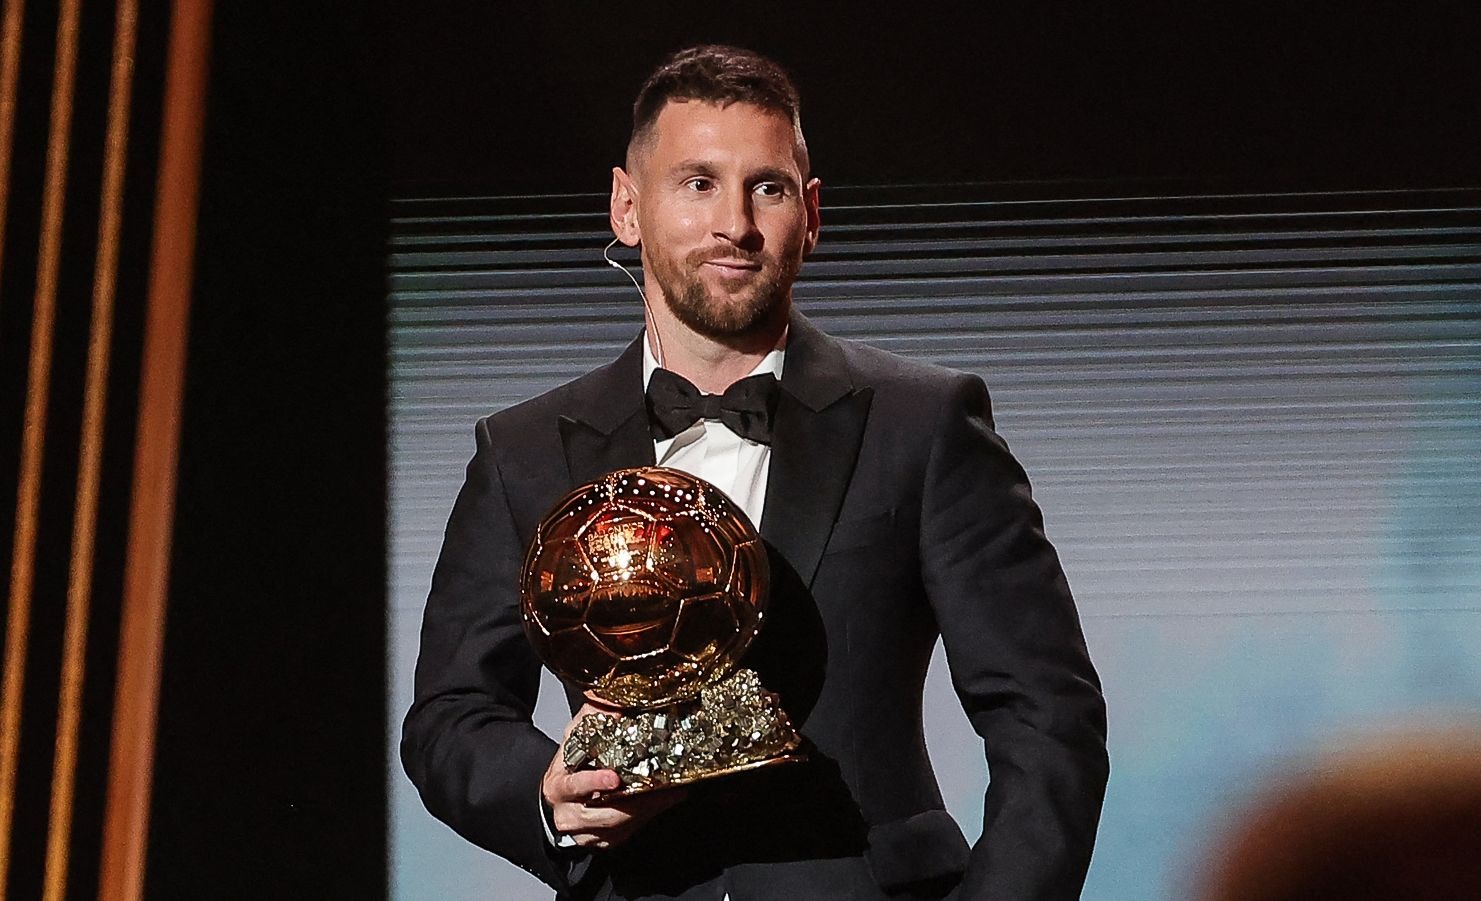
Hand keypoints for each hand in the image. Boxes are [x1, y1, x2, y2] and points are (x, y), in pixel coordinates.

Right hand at [540, 702, 686, 848]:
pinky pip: (627, 833)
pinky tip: (665, 801)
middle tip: (660, 788)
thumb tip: (610, 696)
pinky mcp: (601, 841)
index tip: (614, 778)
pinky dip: (648, 817)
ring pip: (620, 826)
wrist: (558, 801)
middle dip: (635, 802)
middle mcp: (569, 813)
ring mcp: (586, 832)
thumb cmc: (568, 768)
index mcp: (559, 786)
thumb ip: (591, 717)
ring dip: (648, 810)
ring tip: (671, 793)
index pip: (574, 786)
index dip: (593, 783)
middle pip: (605, 813)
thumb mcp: (573, 739)